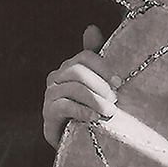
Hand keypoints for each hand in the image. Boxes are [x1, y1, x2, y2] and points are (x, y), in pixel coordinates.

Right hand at [42, 25, 121, 148]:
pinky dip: (82, 112)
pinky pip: (64, 106)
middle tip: (115, 100)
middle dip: (99, 85)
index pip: (84, 57)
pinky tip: (95, 120)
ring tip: (109, 112)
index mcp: (70, 67)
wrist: (79, 138)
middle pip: (77, 71)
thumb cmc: (93, 108)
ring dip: (95, 101)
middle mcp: (57, 77)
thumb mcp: (100, 85)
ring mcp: (50, 95)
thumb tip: (91, 28)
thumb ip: (97, 58)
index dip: (103, 67)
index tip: (119, 82)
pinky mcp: (48, 114)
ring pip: (73, 89)